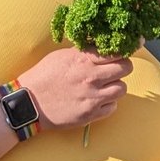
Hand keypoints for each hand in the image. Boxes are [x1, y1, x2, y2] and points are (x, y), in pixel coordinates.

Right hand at [18, 46, 133, 130]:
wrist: (28, 103)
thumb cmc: (44, 75)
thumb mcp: (63, 55)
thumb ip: (85, 51)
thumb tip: (101, 45)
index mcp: (85, 59)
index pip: (118, 51)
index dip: (126, 48)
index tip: (130, 47)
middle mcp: (91, 77)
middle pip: (126, 68)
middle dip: (124, 66)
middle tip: (117, 68)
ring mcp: (92, 97)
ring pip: (122, 88)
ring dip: (117, 85)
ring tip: (107, 85)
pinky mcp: (89, 115)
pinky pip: (112, 107)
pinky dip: (109, 103)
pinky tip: (99, 99)